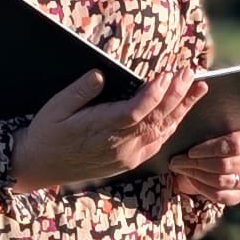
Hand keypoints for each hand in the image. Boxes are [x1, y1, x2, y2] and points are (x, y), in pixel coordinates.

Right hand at [9, 62, 209, 191]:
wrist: (41, 166)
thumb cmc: (48, 133)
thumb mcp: (55, 107)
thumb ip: (80, 92)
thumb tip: (100, 76)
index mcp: (102, 129)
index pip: (138, 110)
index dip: (156, 93)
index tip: (168, 74)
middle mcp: (119, 145)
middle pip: (156, 119)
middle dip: (177, 94)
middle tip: (190, 72)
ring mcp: (127, 155)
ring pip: (162, 131)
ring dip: (182, 108)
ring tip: (198, 88)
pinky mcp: (130, 161)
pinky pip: (157, 143)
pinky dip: (172, 125)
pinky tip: (181, 112)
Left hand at [166, 120, 239, 206]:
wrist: (226, 148)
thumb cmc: (217, 132)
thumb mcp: (215, 125)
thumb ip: (206, 127)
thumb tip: (183, 136)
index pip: (233, 145)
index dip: (210, 150)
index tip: (190, 152)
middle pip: (226, 165)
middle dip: (198, 164)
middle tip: (177, 162)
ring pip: (224, 182)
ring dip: (198, 176)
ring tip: (181, 169)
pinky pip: (224, 197)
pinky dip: (205, 189)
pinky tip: (192, 180)